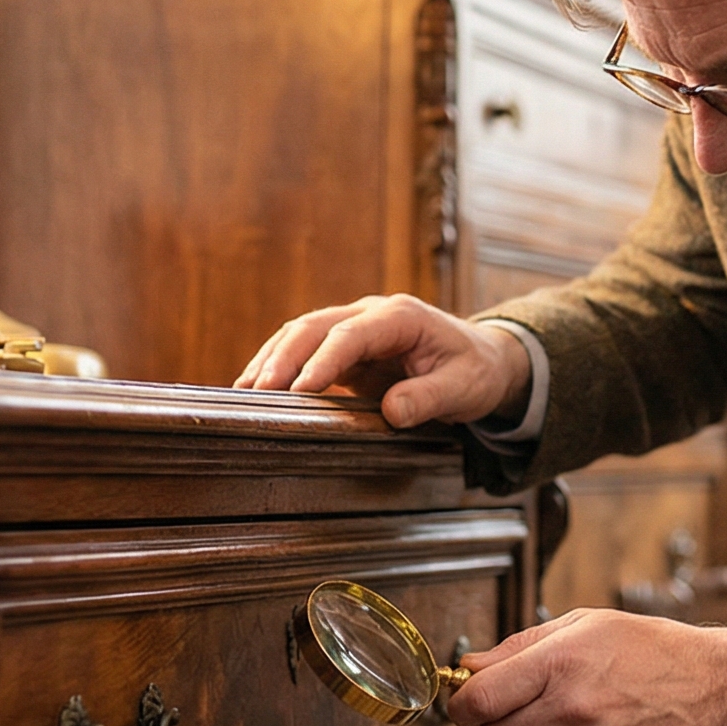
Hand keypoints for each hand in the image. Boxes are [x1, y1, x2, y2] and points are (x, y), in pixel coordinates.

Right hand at [233, 294, 530, 428]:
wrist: (483, 360)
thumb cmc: (475, 370)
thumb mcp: (466, 387)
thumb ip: (431, 397)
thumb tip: (394, 411)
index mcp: (401, 316)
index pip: (350, 334)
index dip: (322, 361)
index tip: (300, 390)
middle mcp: (371, 314)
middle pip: (314, 326)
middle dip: (283, 358)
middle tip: (257, 392)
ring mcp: (355, 328)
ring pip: (301, 334)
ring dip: (272, 360)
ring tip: (243, 392)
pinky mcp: (346, 349)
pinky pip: (305, 352)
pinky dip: (279, 367)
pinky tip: (255, 388)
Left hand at [446, 610, 726, 725]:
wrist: (718, 689)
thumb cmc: (656, 650)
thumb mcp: (588, 624)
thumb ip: (521, 646)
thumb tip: (471, 667)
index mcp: (559, 663)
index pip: (476, 701)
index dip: (462, 706)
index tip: (465, 705)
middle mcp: (571, 709)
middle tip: (525, 710)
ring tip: (574, 720)